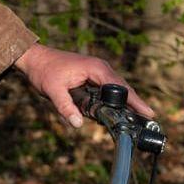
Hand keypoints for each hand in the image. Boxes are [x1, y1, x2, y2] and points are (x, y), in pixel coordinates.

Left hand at [14, 44, 154, 128]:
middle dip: (135, 104)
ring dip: (125, 103)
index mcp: (95, 68)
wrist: (34, 58)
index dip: (135, 101)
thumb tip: (77, 124)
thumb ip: (65, 107)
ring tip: (137, 120)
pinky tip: (118, 112)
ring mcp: (97, 71)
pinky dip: (114, 100)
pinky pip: (108, 89)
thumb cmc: (44, 71)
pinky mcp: (92, 76)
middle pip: (123, 88)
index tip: (148, 113)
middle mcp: (100, 68)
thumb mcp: (53, 91)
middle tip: (148, 121)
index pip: (120, 87)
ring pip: (116, 89)